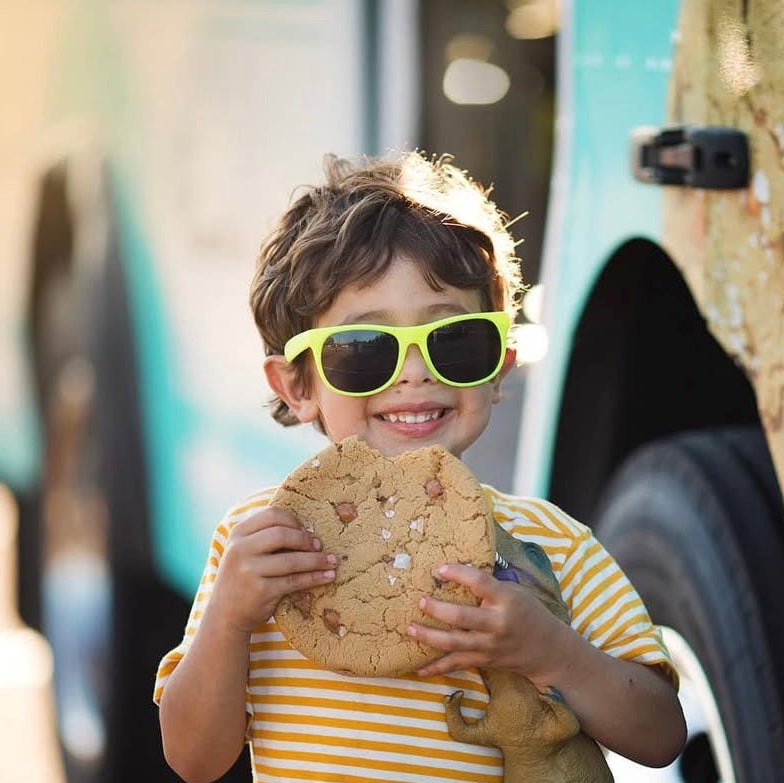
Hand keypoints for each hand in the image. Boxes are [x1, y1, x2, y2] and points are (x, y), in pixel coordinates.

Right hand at [207, 507, 336, 636]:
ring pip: (292, 560)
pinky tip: (327, 576)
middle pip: (283, 535)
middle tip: (320, 546)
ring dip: (317, 560)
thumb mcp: (245, 551)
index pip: (272, 515)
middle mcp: (240, 549)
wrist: (225, 614)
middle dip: (306, 540)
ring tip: (332, 561)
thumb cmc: (243, 577)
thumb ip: (266, 536)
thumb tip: (308, 530)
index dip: (294, 521)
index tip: (305, 531)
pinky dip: (315, 578)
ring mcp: (249, 570)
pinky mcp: (261, 591)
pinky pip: (295, 581)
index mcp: (238, 533)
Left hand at [408, 563, 566, 678]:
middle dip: (438, 610)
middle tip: (420, 600)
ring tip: (410, 629)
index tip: (440, 568)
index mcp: (505, 599)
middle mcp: (496, 624)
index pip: (480, 583)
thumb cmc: (528, 612)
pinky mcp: (483, 661)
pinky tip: (418, 669)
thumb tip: (456, 571)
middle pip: (463, 617)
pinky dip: (436, 668)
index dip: (459, 574)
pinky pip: (456, 665)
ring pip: (454, 643)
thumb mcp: (514, 591)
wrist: (547, 649)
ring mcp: (489, 645)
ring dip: (429, 637)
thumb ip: (489, 586)